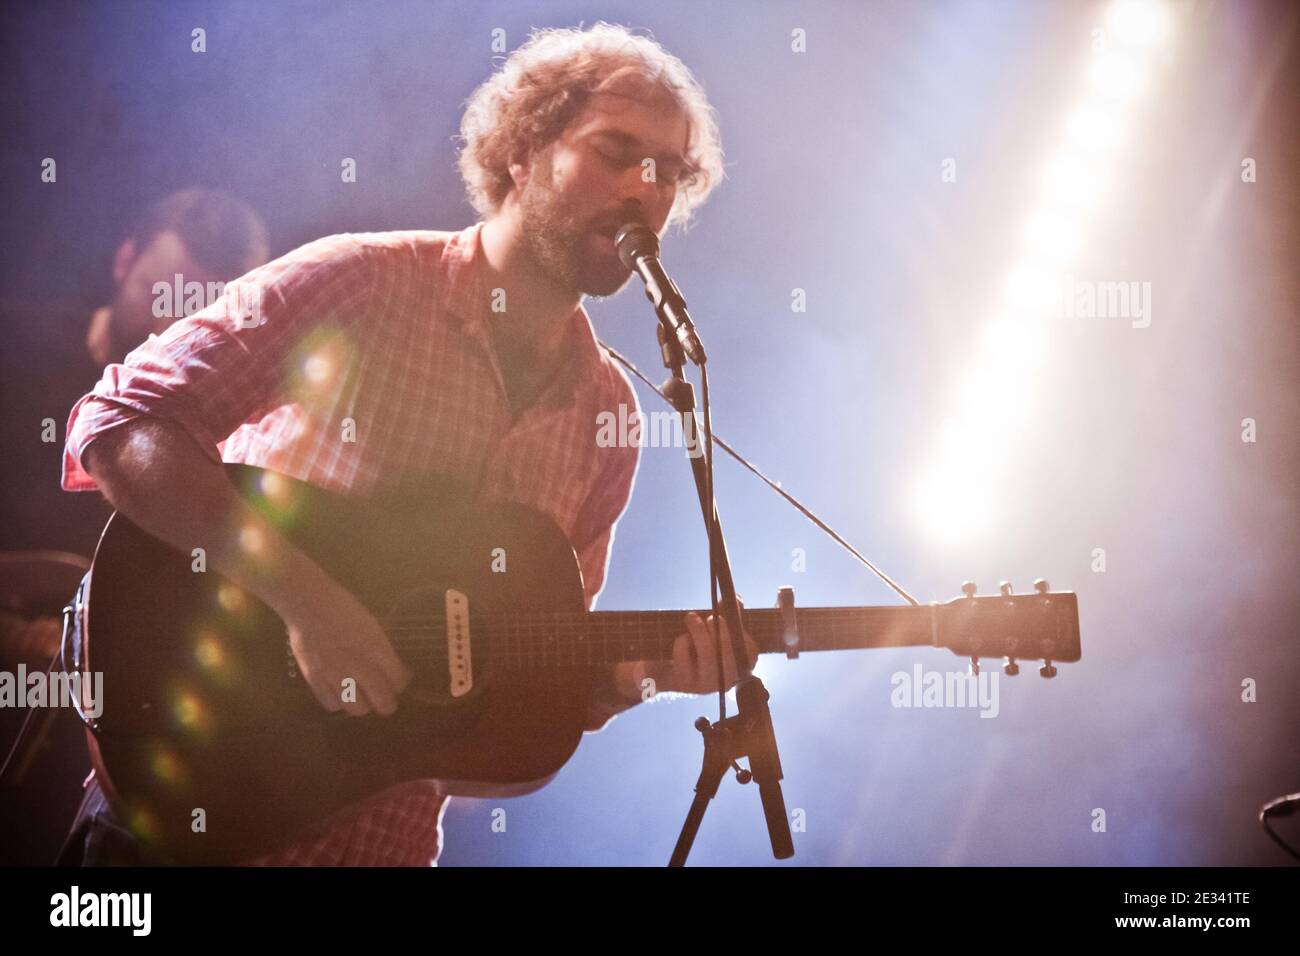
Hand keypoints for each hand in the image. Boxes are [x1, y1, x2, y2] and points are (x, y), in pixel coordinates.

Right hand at [278, 580, 410, 716]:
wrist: (308, 604)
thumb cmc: (343, 608)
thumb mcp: (372, 625)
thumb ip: (382, 649)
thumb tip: (396, 669)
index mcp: (377, 649)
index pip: (398, 681)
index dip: (400, 684)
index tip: (397, 682)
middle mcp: (360, 667)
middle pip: (382, 702)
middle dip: (387, 704)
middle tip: (385, 701)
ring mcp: (337, 675)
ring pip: (358, 709)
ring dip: (363, 705)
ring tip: (361, 698)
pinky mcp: (315, 680)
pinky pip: (332, 704)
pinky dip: (338, 702)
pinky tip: (339, 693)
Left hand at [645, 610, 758, 696]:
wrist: (665, 670)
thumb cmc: (698, 648)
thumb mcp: (716, 633)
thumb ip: (729, 615)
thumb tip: (736, 598)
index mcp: (741, 666)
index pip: (749, 651)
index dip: (740, 632)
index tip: (729, 616)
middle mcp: (727, 679)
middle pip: (729, 653)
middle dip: (720, 630)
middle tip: (711, 618)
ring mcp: (705, 684)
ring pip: (707, 654)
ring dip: (698, 630)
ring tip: (691, 617)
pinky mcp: (683, 682)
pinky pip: (684, 657)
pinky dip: (682, 642)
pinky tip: (681, 639)